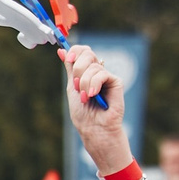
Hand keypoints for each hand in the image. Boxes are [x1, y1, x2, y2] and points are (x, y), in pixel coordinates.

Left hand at [61, 45, 130, 170]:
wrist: (93, 128)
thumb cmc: (83, 113)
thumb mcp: (72, 88)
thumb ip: (69, 69)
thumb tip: (61, 51)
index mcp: (86, 72)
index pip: (83, 51)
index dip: (75, 51)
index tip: (67, 57)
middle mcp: (98, 72)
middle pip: (88, 53)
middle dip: (77, 68)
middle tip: (76, 85)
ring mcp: (107, 77)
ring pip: (93, 66)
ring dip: (84, 83)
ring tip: (85, 98)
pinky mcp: (116, 82)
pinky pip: (102, 74)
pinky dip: (93, 84)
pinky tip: (93, 95)